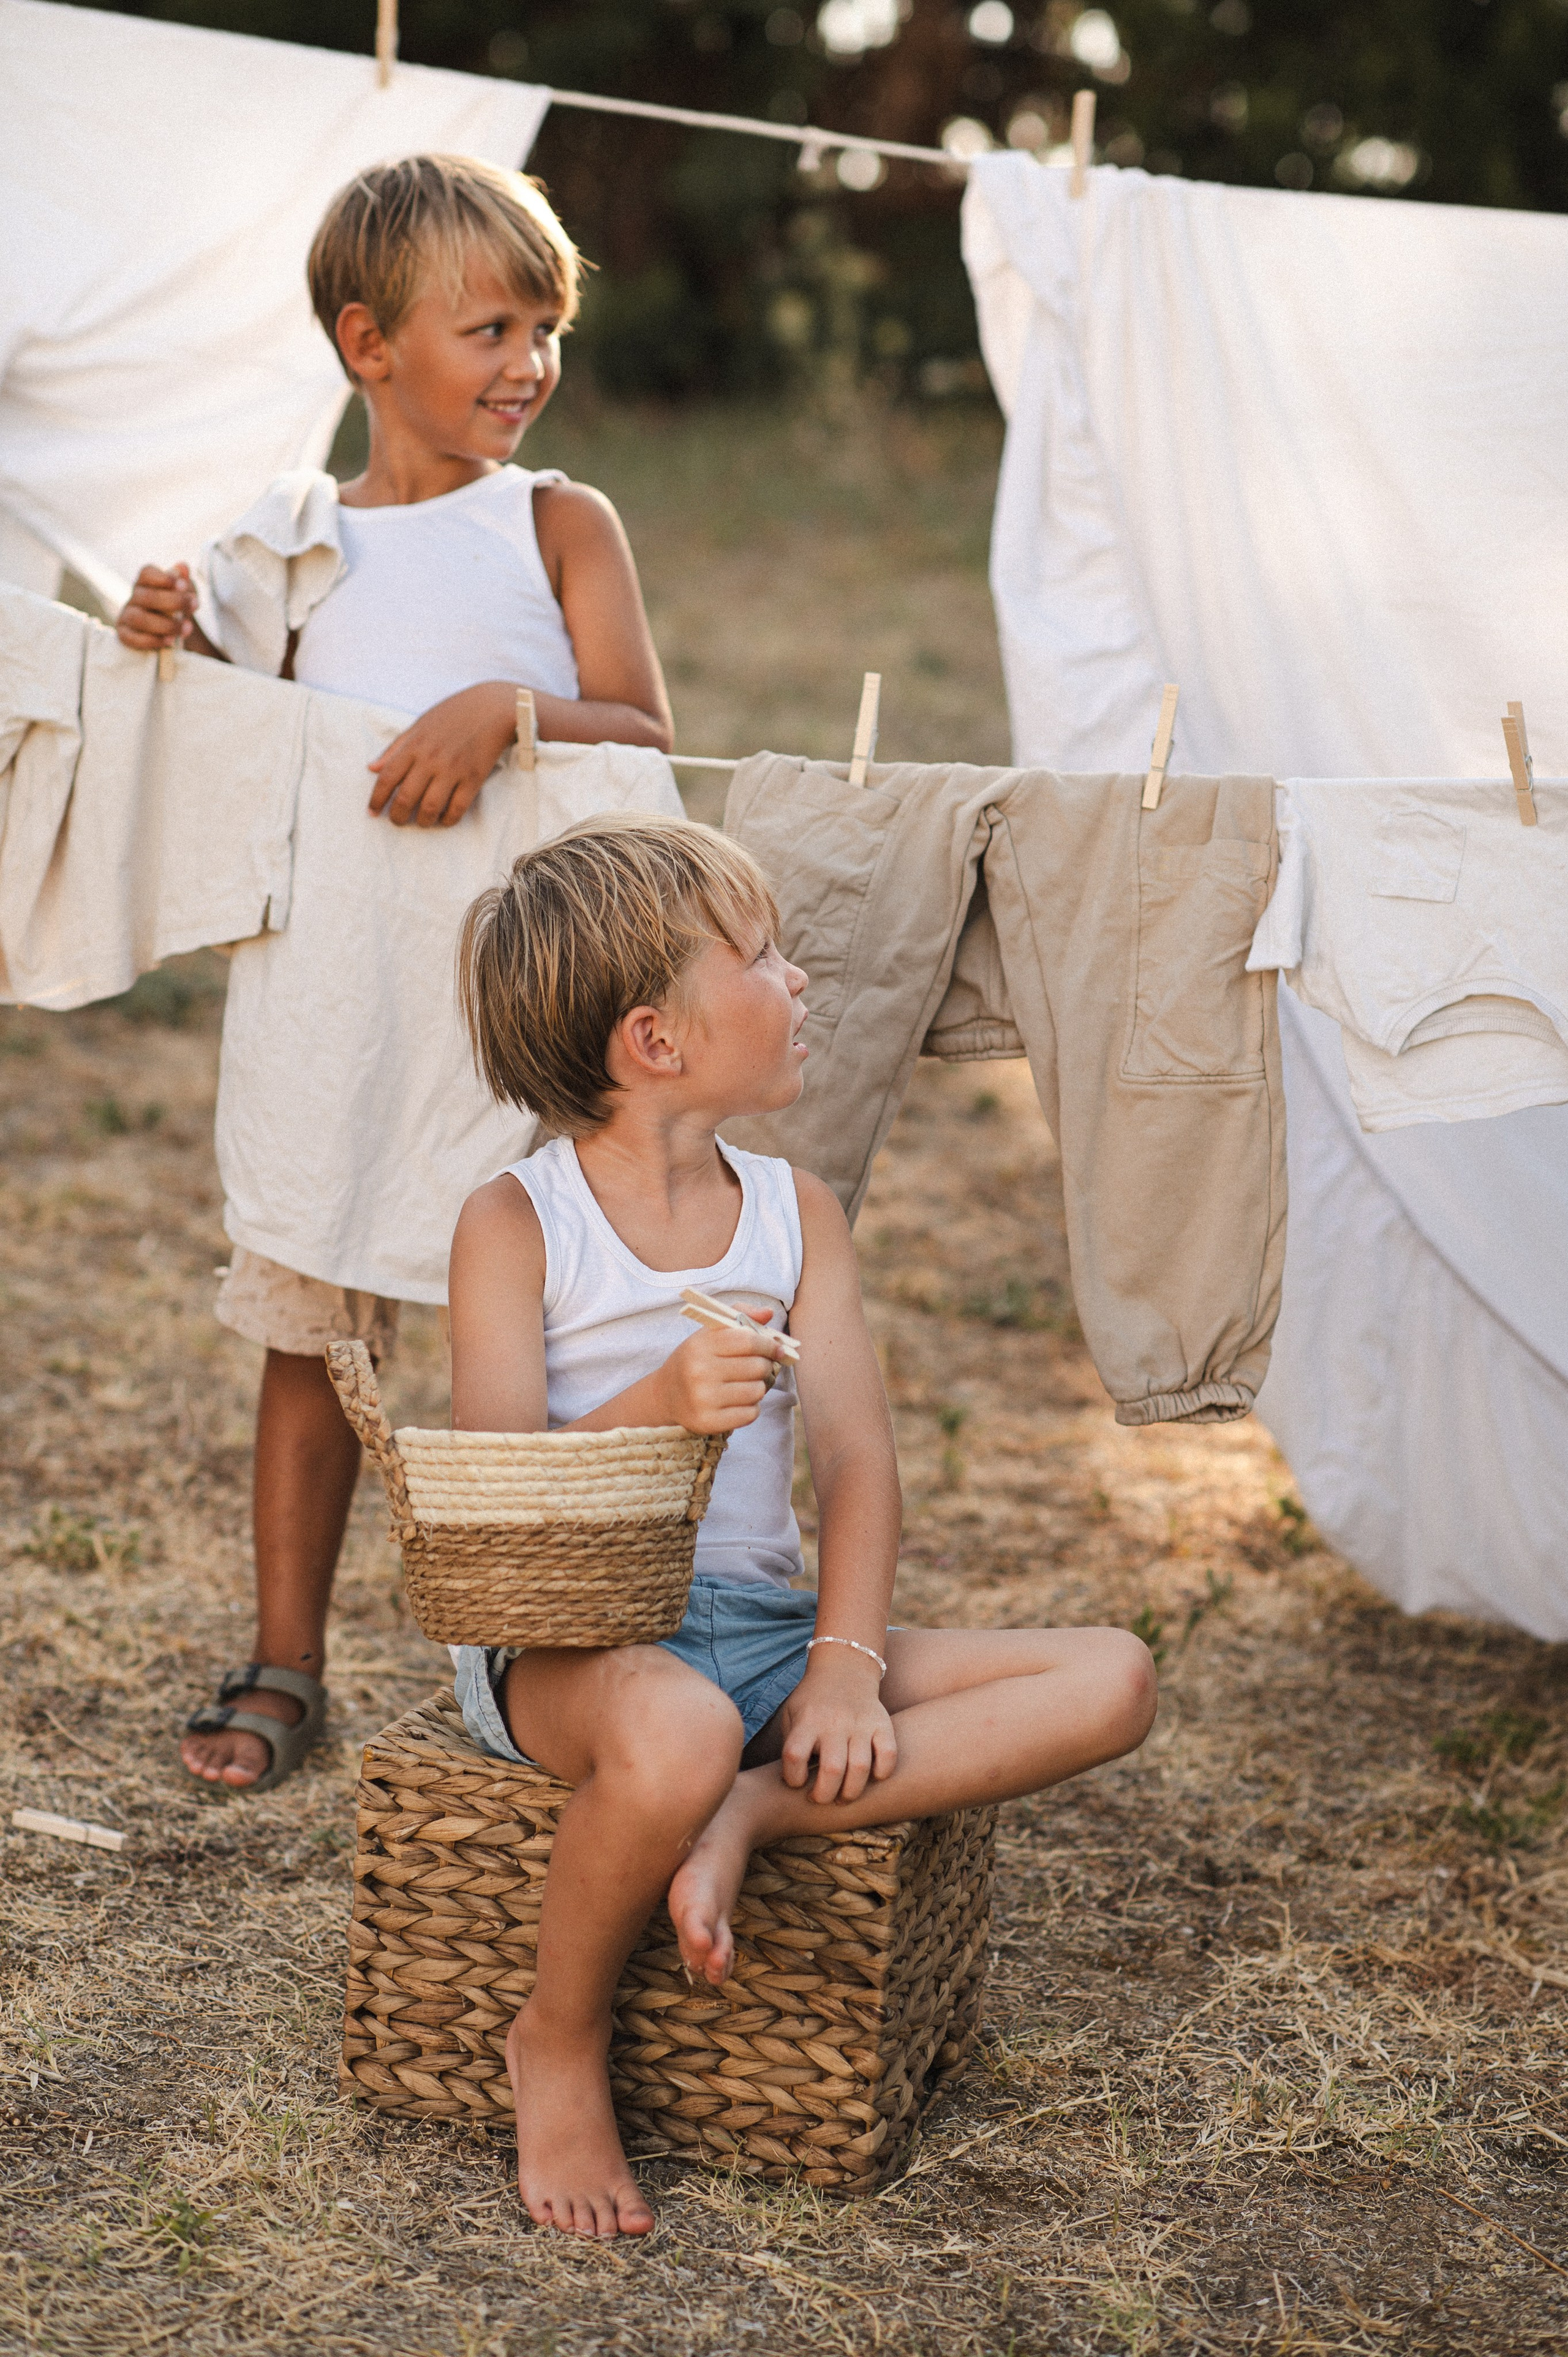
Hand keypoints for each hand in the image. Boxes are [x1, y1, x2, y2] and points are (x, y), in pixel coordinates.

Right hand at [117, 562, 195, 651]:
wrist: (172, 635)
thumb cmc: (177, 609)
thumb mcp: (186, 595)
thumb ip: (185, 583)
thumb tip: (183, 567)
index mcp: (146, 582)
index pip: (147, 573)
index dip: (163, 578)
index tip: (182, 585)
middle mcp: (134, 597)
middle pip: (147, 596)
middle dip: (173, 602)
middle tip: (194, 606)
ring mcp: (127, 616)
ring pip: (140, 618)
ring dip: (166, 625)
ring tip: (186, 629)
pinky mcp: (125, 635)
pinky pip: (133, 638)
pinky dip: (153, 640)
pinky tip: (170, 641)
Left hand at [368, 681, 519, 827]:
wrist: (492, 708)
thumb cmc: (453, 714)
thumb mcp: (419, 724)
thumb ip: (396, 747)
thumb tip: (372, 768)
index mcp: (414, 745)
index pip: (387, 778)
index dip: (376, 799)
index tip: (372, 812)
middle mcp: (430, 759)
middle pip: (405, 798)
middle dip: (397, 816)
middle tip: (397, 821)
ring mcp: (453, 770)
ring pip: (430, 808)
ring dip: (422, 821)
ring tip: (421, 822)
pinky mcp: (474, 778)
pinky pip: (457, 808)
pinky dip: (448, 820)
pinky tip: (443, 819)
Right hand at [655, 1311, 783, 1434]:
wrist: (666, 1394)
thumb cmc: (695, 1359)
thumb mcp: (709, 1333)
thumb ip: (740, 1315)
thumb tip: (768, 1312)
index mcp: (700, 1345)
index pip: (748, 1341)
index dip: (769, 1345)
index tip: (776, 1349)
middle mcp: (700, 1372)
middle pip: (757, 1366)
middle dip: (765, 1366)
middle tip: (760, 1367)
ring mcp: (704, 1399)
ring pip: (757, 1391)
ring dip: (759, 1387)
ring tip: (747, 1384)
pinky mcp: (709, 1422)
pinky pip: (751, 1414)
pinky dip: (752, 1407)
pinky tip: (740, 1401)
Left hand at [778, 1647, 896, 1803]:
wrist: (844, 1668)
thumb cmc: (812, 1701)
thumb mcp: (791, 1714)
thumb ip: (790, 1745)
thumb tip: (791, 1783)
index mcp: (807, 1720)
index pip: (794, 1755)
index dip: (793, 1777)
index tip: (797, 1782)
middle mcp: (834, 1722)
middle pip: (831, 1769)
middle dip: (825, 1795)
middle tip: (821, 1798)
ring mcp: (861, 1723)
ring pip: (860, 1767)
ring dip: (851, 1792)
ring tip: (842, 1797)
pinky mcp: (882, 1723)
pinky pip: (888, 1755)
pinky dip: (882, 1772)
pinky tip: (871, 1776)